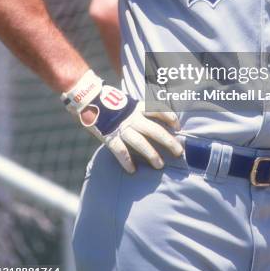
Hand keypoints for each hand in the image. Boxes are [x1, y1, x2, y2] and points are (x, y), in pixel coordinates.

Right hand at [62, 70, 183, 172]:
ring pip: (140, 142)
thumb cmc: (114, 105)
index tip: (178, 126)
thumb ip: (142, 111)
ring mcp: (122, 128)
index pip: (158, 110)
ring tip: (160, 165)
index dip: (170, 117)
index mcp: (138, 107)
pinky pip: (120, 151)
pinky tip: (132, 170)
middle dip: (168, 141)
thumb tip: (160, 120)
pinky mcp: (110, 137)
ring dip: (151, 154)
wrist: (90, 100)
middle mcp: (132, 117)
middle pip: (154, 130)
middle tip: (179, 152)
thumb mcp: (131, 103)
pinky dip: (126, 161)